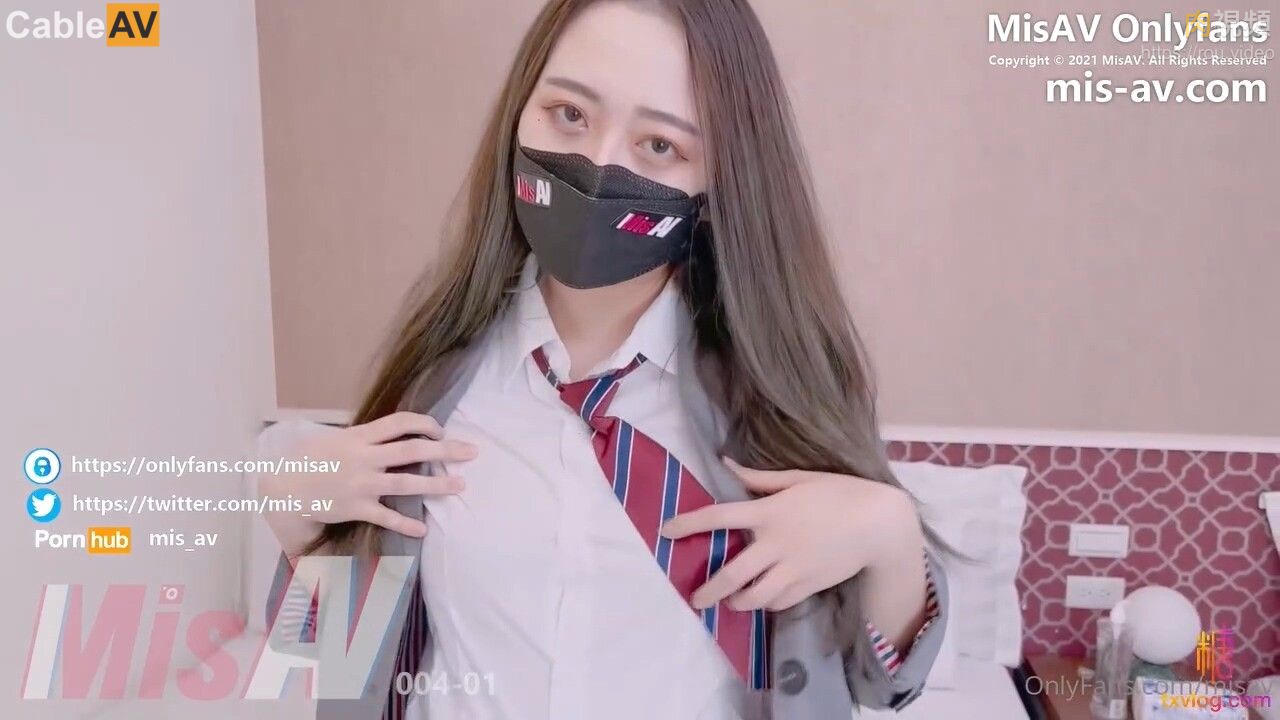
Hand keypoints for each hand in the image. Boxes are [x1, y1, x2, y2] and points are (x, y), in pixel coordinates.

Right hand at [258, 411, 477, 556]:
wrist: (284, 489)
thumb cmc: (310, 461)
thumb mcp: (334, 438)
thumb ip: (363, 436)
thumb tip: (392, 432)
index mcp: (358, 437)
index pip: (399, 423)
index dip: (424, 424)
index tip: (440, 430)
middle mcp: (363, 459)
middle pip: (412, 451)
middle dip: (446, 450)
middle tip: (472, 452)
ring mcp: (361, 485)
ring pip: (406, 483)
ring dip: (436, 485)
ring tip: (460, 485)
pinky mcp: (356, 509)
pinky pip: (386, 517)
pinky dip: (406, 524)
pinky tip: (423, 530)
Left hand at [660, 457, 921, 612]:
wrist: (880, 525)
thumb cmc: (840, 493)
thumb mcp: (800, 478)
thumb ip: (761, 478)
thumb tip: (727, 463)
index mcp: (770, 512)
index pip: (719, 517)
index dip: (688, 523)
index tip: (666, 531)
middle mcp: (776, 544)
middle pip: (731, 574)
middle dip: (708, 590)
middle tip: (696, 599)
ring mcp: (793, 568)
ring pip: (755, 596)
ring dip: (738, 601)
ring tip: (731, 601)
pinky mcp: (809, 585)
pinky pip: (780, 602)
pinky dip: (769, 603)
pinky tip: (765, 598)